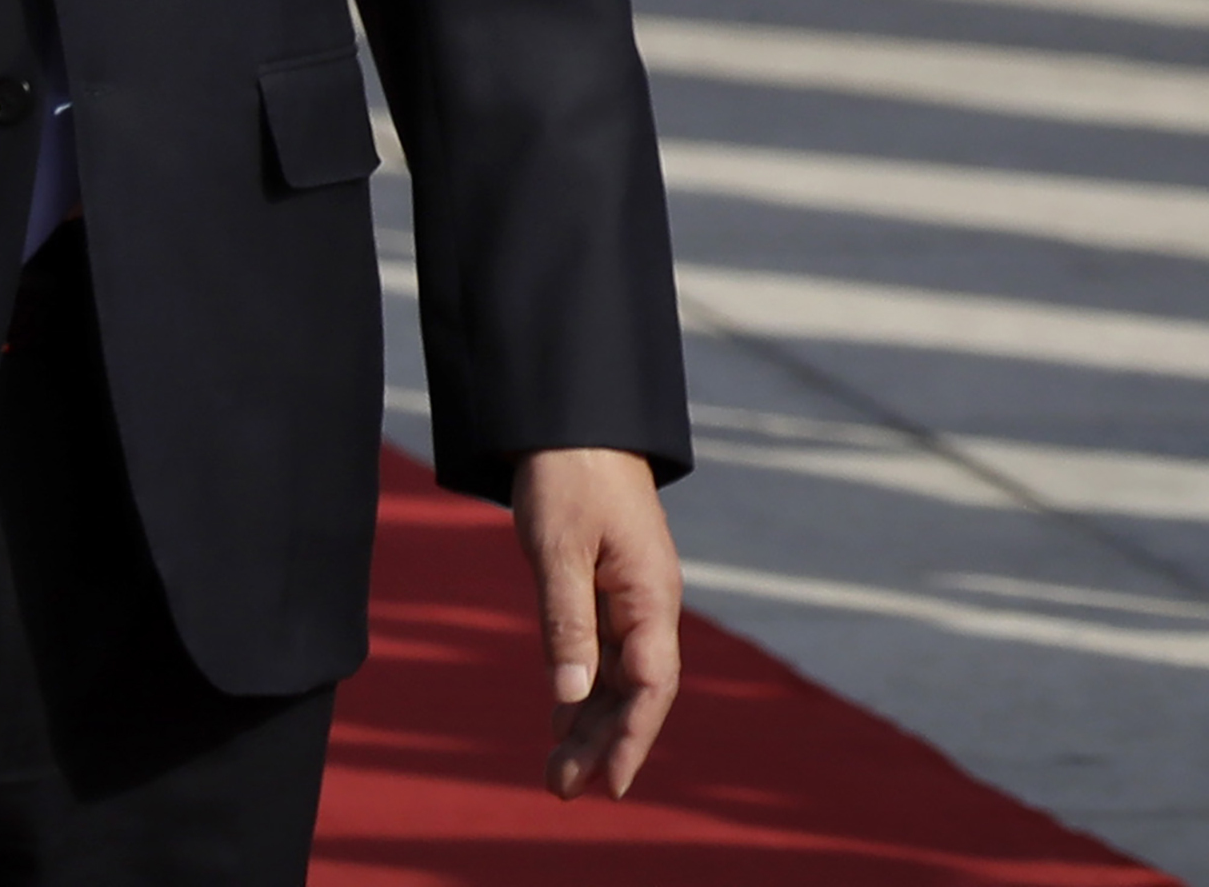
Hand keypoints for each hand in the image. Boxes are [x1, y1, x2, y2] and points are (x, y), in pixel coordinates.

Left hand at [512, 445, 678, 799]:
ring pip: (619, 677)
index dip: (632, 740)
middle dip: (604, 744)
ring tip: (557, 771)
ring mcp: (633, 596)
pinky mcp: (611, 587)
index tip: (609, 785)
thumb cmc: (570, 478)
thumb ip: (567, 625)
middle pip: (637, 690)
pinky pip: (604, 652)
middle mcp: (651, 602)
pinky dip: (583, 690)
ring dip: (591, 724)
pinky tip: (561, 720)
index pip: (652, 685)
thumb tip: (571, 698)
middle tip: (562, 789)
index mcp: (652, 594)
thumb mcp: (558, 552)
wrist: (576, 419)